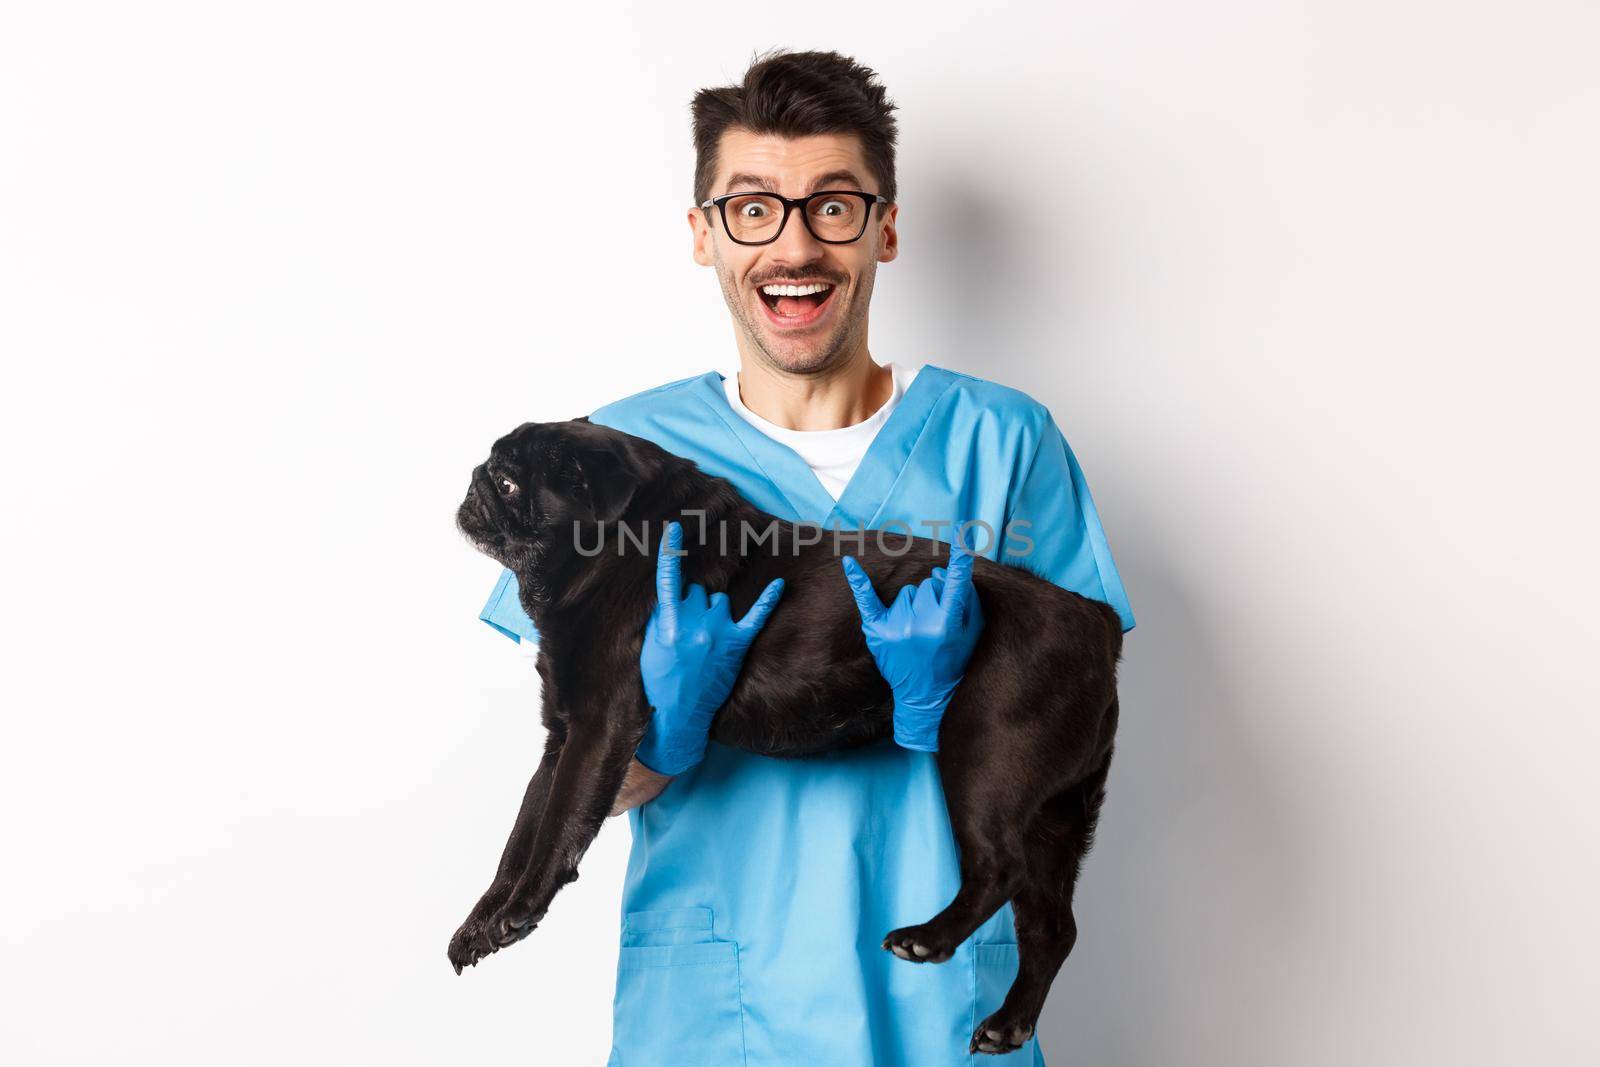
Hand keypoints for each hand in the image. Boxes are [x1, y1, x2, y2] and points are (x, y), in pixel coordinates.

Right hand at [636, 521, 784, 774]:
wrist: (680, 714)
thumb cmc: (660, 679)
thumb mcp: (650, 645)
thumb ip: (661, 616)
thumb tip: (674, 592)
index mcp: (669, 624)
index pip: (669, 579)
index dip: (671, 552)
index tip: (676, 528)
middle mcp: (695, 624)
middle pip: (698, 591)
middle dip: (692, 602)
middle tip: (686, 629)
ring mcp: (718, 634)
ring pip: (720, 601)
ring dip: (713, 611)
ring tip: (705, 638)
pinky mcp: (737, 644)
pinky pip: (756, 616)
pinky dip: (767, 600)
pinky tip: (778, 585)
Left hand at [841, 543, 984, 751]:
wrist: (926, 694)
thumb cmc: (953, 659)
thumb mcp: (972, 632)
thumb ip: (966, 598)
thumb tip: (941, 571)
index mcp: (947, 623)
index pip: (956, 583)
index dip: (960, 558)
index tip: (961, 532)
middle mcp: (920, 623)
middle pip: (928, 584)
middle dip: (934, 597)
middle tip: (935, 623)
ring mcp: (896, 626)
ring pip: (908, 592)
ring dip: (914, 606)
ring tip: (917, 632)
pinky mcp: (877, 630)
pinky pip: (866, 598)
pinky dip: (858, 580)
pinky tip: (848, 563)